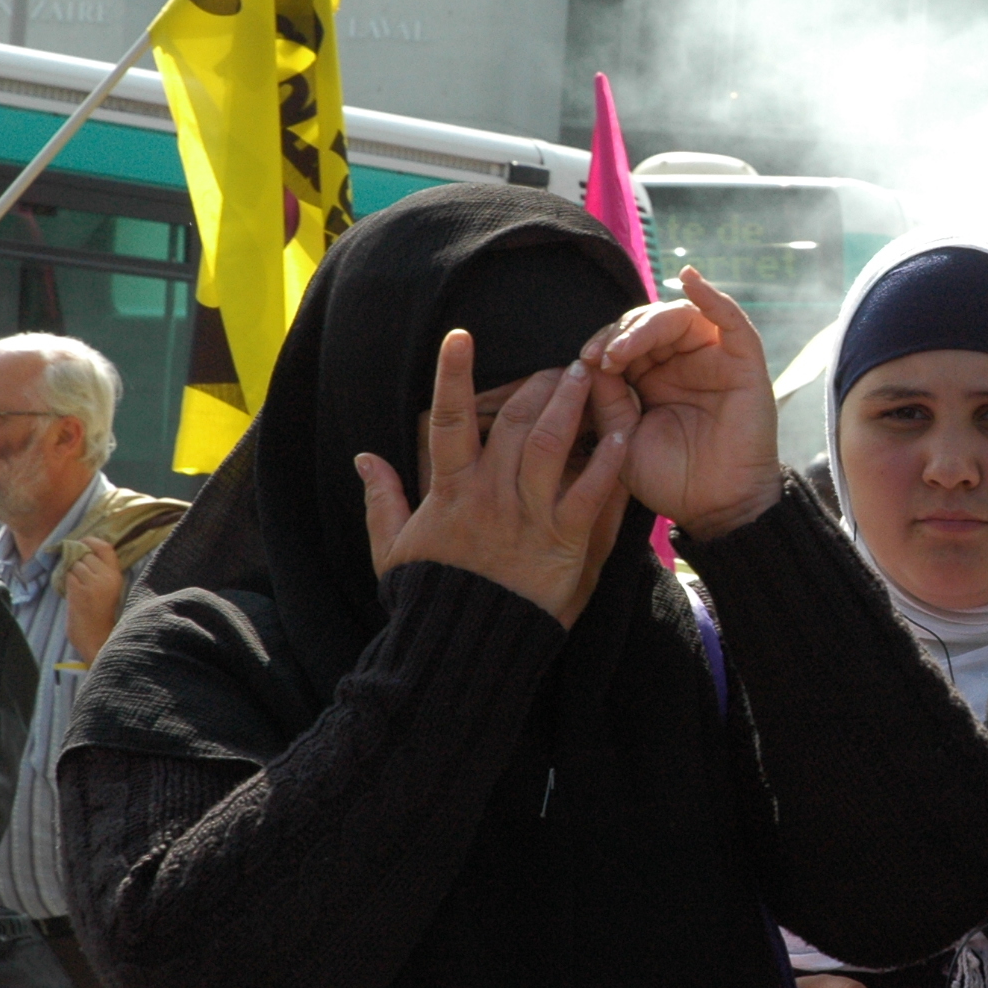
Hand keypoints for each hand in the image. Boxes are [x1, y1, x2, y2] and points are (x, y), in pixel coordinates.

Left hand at [63, 537, 123, 660]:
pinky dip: (66, 579)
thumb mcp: (110, 588)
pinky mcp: (77, 591)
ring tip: (76, 582)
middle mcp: (105, 577)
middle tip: (76, 567)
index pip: (104, 547)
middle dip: (77, 559)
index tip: (83, 541)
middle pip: (85, 555)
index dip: (91, 540)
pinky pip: (67, 575)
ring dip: (71, 570)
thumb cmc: (101, 612)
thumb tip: (84, 552)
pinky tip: (71, 589)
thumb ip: (102, 571)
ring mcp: (90, 583)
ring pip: (74, 564)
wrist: (96, 635)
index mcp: (116, 575)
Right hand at [356, 330, 628, 628]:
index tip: (459, 335)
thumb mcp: (392, 548)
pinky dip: (608, 461)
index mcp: (449, 491)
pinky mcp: (565, 543)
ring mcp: (528, 517)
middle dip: (535, 384)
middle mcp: (489, 495)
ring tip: (587, 373)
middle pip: (511, 421)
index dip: (452, 375)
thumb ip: (381, 498)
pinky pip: (591, 493)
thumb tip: (363, 456)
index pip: (446, 420)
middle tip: (559, 361)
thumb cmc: (430, 599)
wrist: (462, 653)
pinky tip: (623, 432)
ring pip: (550, 444)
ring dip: (570, 404)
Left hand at [587, 267, 783, 539]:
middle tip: (603, 355)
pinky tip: (691, 280)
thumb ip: (606, 398)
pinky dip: (713, 296)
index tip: (583, 360)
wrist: (715, 509)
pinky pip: (732, 320)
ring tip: (625, 347)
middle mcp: (684, 363)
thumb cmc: (670, 480)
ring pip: (681, 316)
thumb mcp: (621, 437)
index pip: (626, 340)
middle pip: (651, 322)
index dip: (603, 341)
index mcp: (654, 378)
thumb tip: (587, 361)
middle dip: (621, 331)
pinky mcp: (744, 364)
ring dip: (648, 323)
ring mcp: (715, 361)